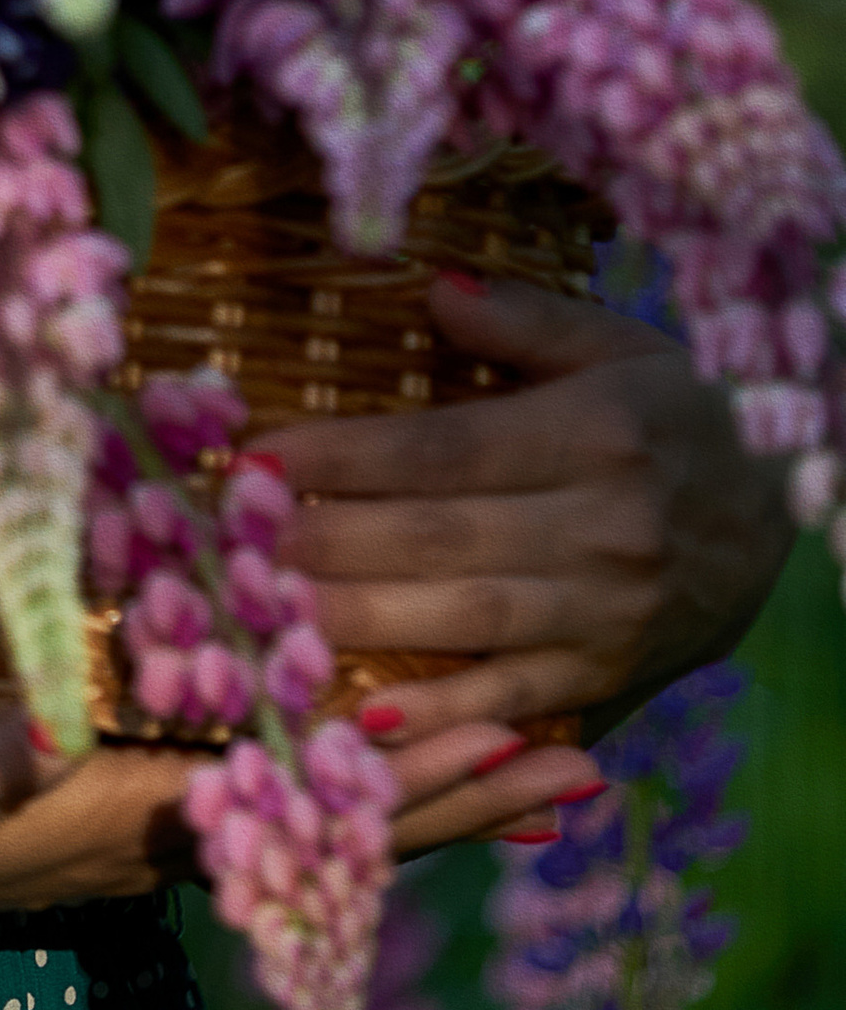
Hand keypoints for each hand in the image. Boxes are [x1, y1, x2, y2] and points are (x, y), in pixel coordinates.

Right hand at [0, 688, 586, 946]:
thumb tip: (54, 738)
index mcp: (142, 819)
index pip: (310, 804)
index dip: (416, 778)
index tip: (515, 745)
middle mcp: (173, 835)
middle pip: (350, 825)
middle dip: (465, 791)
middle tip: (581, 764)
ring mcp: (157, 826)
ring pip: (322, 813)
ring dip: (425, 787)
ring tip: (527, 757)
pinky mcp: (129, 804)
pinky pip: (268, 796)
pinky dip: (344, 777)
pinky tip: (384, 753)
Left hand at [261, 271, 796, 765]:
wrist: (799, 507)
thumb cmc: (683, 411)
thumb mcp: (621, 345)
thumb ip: (524, 319)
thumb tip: (431, 288)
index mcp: (597, 432)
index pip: (444, 449)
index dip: (344, 456)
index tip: (256, 456)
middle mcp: (604, 525)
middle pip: (438, 541)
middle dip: (322, 543)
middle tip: (222, 543)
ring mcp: (609, 611)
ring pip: (463, 625)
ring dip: (355, 625)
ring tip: (259, 618)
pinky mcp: (611, 674)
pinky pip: (515, 702)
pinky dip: (440, 720)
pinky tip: (361, 721)